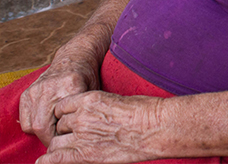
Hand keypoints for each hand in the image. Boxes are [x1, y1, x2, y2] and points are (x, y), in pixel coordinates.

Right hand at [19, 54, 100, 145]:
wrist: (75, 57)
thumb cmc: (88, 76)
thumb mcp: (93, 93)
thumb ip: (86, 112)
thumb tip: (83, 136)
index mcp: (70, 86)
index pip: (61, 123)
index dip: (63, 137)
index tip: (69, 141)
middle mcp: (50, 87)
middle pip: (41, 126)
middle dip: (50, 138)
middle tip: (60, 141)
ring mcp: (36, 89)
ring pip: (31, 125)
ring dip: (42, 133)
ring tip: (55, 131)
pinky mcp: (27, 92)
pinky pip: (25, 119)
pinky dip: (34, 125)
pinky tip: (48, 122)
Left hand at [38, 92, 164, 163]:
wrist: (155, 126)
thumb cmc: (145, 111)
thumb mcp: (118, 100)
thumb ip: (99, 108)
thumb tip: (96, 117)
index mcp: (89, 99)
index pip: (62, 108)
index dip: (65, 116)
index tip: (71, 122)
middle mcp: (81, 116)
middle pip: (59, 126)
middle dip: (65, 132)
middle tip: (78, 138)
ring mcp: (81, 135)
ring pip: (56, 142)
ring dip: (61, 146)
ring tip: (71, 150)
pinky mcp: (85, 153)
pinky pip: (56, 158)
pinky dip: (48, 161)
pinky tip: (42, 163)